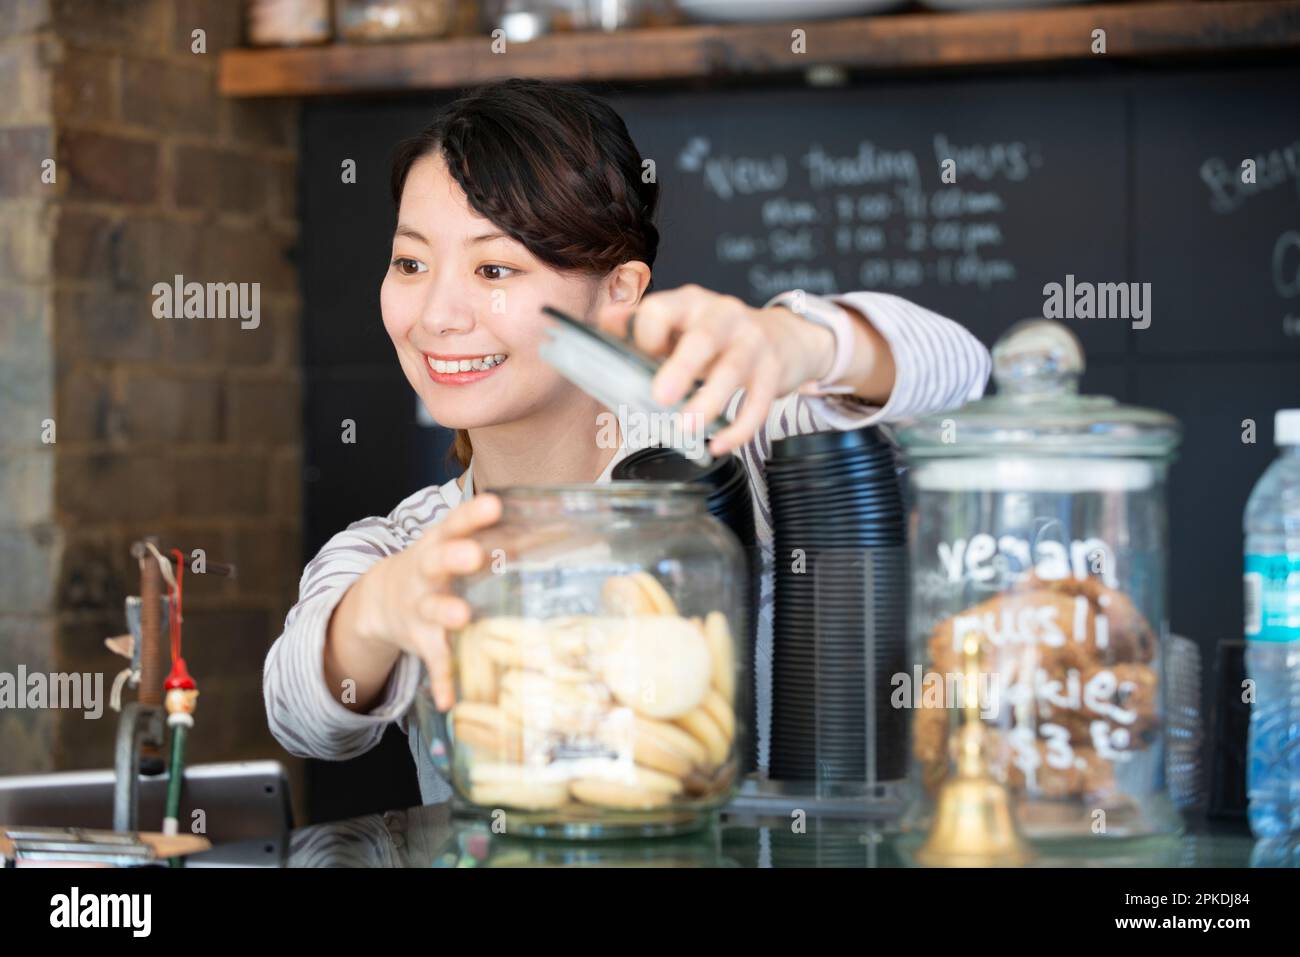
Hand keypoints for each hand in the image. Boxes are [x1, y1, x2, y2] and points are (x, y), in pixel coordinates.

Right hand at [351, 493, 501, 710]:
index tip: (494, 504)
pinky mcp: (420, 640)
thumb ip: (495, 539)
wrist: (380, 599)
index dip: (473, 514)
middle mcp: (426, 573)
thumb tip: (552, 530)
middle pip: (436, 561)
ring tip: (462, 617)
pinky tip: (449, 700)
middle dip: (455, 557)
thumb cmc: (436, 567)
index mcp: (438, 544)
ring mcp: (420, 607)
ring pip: (433, 609)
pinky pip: (433, 660)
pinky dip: (442, 680)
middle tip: (475, 555)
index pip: (454, 523)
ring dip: (447, 613)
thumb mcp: (453, 546)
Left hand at [595, 284, 834, 455]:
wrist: (783, 337)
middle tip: (661, 396)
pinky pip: (759, 402)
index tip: (638, 360)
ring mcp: (752, 341)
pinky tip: (721, 443)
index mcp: (689, 303)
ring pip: (733, 369)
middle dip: (682, 366)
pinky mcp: (773, 370)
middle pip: (703, 337)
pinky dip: (740, 427)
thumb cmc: (718, 336)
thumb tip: (608, 320)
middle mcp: (723, 315)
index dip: (645, 336)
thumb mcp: (680, 325)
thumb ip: (640, 324)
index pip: (661, 310)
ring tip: (689, 427)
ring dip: (710, 400)